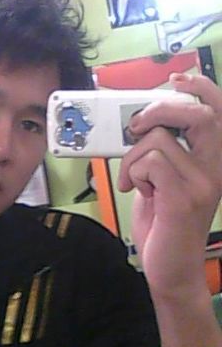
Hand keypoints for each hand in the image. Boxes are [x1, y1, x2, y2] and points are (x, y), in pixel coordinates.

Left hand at [118, 74, 221, 298]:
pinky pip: (150, 162)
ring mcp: (203, 183)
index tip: (175, 79)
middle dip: (159, 109)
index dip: (201, 88)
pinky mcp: (184, 198)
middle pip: (197, 115)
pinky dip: (134, 172)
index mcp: (211, 160)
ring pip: (160, 139)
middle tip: (137, 126)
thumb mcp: (162, 179)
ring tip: (134, 180)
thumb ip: (160, 152)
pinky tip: (137, 191)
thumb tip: (141, 124)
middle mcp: (215, 168)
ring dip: (133, 156)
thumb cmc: (163, 220)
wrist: (170, 267)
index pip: (218, 112)